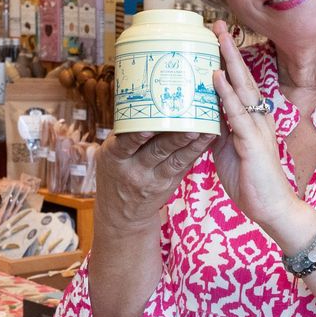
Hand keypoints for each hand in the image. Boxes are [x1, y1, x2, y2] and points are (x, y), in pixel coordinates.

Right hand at [95, 129, 214, 232]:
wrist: (121, 214)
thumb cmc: (113, 173)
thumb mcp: (108, 155)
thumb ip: (122, 134)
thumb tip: (139, 102)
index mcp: (115, 157)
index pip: (126, 145)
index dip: (137, 136)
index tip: (149, 126)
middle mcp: (135, 170)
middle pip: (157, 151)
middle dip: (175, 138)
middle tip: (190, 123)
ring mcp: (154, 179)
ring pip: (175, 160)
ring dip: (192, 144)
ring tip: (206, 131)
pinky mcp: (169, 184)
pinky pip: (183, 166)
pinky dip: (195, 152)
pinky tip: (207, 140)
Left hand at [211, 20, 298, 226]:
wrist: (272, 209)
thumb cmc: (251, 181)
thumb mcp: (228, 150)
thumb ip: (218, 130)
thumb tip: (200, 116)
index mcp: (251, 118)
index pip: (238, 82)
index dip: (227, 59)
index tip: (215, 37)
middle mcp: (257, 117)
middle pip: (242, 76)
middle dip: (229, 50)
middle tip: (216, 24)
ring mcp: (257, 128)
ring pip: (242, 88)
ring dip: (229, 62)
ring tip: (218, 39)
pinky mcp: (253, 143)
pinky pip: (238, 113)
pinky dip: (226, 94)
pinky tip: (216, 77)